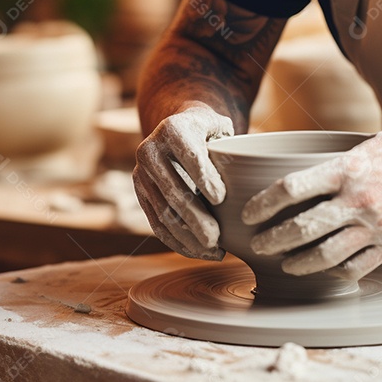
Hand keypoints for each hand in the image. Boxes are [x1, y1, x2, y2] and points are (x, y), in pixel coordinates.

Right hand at [133, 105, 232, 259]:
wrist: (181, 130)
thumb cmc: (211, 132)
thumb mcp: (221, 128)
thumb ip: (230, 147)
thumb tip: (241, 177)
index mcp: (173, 128)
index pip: (189, 154)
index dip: (203, 177)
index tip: (221, 197)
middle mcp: (150, 150)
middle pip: (173, 190)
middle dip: (195, 217)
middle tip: (217, 238)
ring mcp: (141, 175)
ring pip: (163, 212)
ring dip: (188, 236)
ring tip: (214, 250)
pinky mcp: (140, 195)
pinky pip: (157, 224)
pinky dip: (179, 242)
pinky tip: (201, 253)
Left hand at [240, 130, 381, 280]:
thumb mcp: (350, 149)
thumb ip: (319, 168)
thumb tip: (272, 183)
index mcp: (344, 169)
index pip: (292, 188)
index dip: (263, 204)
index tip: (248, 214)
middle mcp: (358, 199)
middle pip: (303, 227)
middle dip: (272, 240)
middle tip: (258, 245)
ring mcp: (376, 225)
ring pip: (326, 255)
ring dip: (297, 263)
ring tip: (284, 263)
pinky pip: (353, 268)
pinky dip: (331, 271)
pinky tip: (320, 268)